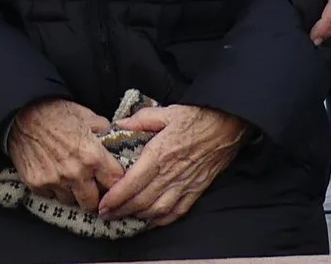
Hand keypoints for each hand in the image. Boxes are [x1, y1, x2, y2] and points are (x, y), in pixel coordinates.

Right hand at [8, 99, 125, 211]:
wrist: (22, 113)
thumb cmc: (56, 112)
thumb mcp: (87, 115)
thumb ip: (103, 131)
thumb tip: (113, 139)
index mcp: (92, 156)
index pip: (115, 183)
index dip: (115, 183)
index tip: (111, 180)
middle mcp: (75, 173)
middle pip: (92, 203)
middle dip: (94, 196)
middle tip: (91, 186)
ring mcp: (55, 181)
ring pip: (70, 201)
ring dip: (72, 193)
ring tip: (69, 178)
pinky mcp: (37, 185)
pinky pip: (50, 196)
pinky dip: (53, 189)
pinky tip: (52, 174)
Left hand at [99, 103, 247, 225]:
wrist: (228, 125)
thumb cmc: (197, 117)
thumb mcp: (166, 112)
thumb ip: (140, 119)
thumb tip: (119, 125)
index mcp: (160, 154)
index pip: (132, 183)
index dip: (115, 197)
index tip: (103, 204)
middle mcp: (170, 173)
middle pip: (141, 200)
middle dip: (121, 210)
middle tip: (106, 214)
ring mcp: (184, 184)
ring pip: (157, 210)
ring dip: (138, 216)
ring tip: (124, 216)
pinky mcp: (196, 190)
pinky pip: (177, 212)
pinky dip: (162, 219)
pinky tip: (151, 219)